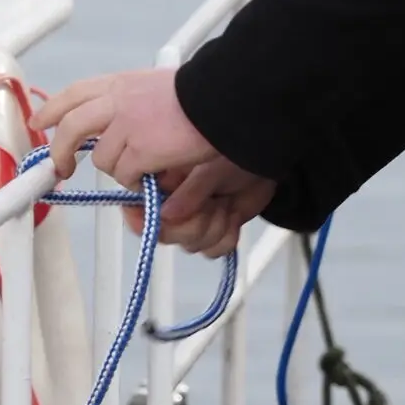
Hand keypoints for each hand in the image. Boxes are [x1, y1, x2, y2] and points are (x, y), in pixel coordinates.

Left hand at [34, 68, 217, 185]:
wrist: (221, 102)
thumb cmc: (199, 98)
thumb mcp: (155, 86)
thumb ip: (130, 102)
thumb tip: (117, 124)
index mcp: (120, 84)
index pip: (74, 94)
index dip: (53, 109)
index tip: (41, 123)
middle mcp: (117, 102)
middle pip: (72, 126)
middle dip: (60, 151)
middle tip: (61, 168)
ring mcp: (126, 127)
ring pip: (103, 160)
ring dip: (119, 169)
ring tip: (142, 167)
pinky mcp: (139, 151)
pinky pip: (125, 176)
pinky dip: (136, 181)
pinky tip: (154, 173)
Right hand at [154, 158, 275, 257]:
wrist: (264, 158)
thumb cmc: (234, 154)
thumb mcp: (210, 167)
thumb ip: (188, 191)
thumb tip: (165, 214)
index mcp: (162, 184)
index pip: (140, 211)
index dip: (147, 220)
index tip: (162, 219)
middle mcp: (172, 205)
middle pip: (166, 235)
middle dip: (193, 223)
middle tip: (212, 204)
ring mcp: (192, 221)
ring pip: (191, 245)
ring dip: (215, 226)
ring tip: (225, 204)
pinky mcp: (212, 233)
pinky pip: (212, 250)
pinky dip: (226, 235)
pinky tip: (232, 215)